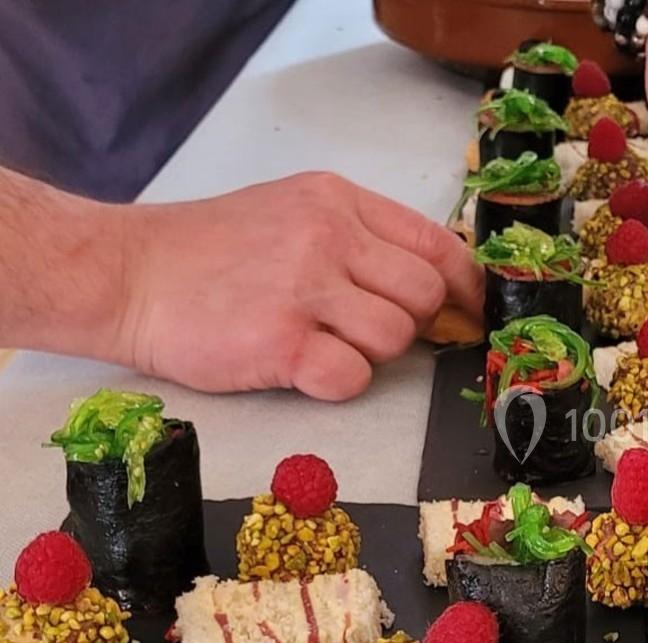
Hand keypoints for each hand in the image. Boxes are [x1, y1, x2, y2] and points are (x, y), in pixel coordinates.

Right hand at [113, 172, 482, 399]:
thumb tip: (434, 285)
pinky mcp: (279, 341)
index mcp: (338, 201)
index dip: (466, 286)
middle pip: (423, 295)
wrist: (126, 273)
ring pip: (394, 338)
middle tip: (364, 330)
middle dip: (409, 324)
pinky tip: (302, 366)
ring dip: (369, 354)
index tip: (470, 312)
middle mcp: (327, 236)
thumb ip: (360, 238)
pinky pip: (351, 377)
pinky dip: (338, 383)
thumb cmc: (209, 252)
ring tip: (320, 343)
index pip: (437, 244)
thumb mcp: (292, 213)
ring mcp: (303, 288)